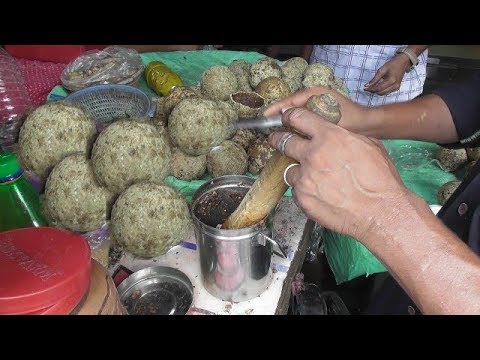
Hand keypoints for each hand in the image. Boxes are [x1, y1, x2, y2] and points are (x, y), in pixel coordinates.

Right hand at [264, 86, 371, 136]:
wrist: (369, 126)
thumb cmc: (350, 121)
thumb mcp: (325, 119)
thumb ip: (305, 117)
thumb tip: (284, 117)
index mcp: (314, 93)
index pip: (289, 100)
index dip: (275, 109)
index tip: (263, 117)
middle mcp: (314, 96)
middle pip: (290, 106)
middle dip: (278, 116)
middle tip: (266, 127)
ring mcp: (317, 104)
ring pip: (296, 113)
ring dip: (286, 122)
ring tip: (274, 132)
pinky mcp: (320, 114)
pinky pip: (303, 118)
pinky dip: (296, 126)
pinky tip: (290, 136)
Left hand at [268, 107, 410, 240]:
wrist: (379, 211)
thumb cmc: (379, 180)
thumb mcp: (368, 145)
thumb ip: (344, 136)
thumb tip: (333, 133)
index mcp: (329, 137)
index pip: (297, 117)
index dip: (289, 117)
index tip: (285, 119)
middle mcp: (312, 155)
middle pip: (283, 141)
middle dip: (278, 139)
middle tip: (277, 140)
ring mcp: (305, 178)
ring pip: (289, 168)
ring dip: (296, 170)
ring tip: (309, 176)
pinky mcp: (302, 198)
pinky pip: (296, 190)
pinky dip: (303, 190)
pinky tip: (318, 193)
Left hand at [364, 54, 410, 94]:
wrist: (403, 62)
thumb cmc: (392, 64)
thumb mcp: (382, 69)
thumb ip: (375, 78)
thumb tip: (367, 85)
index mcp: (391, 81)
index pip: (378, 88)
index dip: (370, 89)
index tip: (364, 88)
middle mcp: (394, 86)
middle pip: (380, 93)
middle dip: (373, 91)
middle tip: (367, 88)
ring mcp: (396, 88)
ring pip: (383, 94)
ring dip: (377, 91)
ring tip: (371, 87)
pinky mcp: (396, 88)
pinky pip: (387, 92)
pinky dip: (381, 91)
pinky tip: (378, 86)